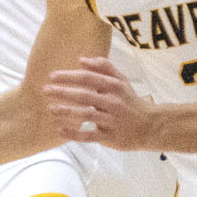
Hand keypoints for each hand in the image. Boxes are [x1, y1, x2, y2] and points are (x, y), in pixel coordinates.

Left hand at [44, 58, 158, 149]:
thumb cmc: (131, 101)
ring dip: (66, 111)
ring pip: (86, 115)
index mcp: (115, 87)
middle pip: (85, 96)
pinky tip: (60, 130)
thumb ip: (104, 67)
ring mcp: (111, 121)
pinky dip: (74, 134)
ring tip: (51, 108)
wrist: (151, 126)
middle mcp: (113, 103)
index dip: (69, 76)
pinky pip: (89, 136)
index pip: (88, 78)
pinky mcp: (110, 137)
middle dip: (63, 92)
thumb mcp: (122, 81)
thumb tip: (81, 59)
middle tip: (45, 90)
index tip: (52, 76)